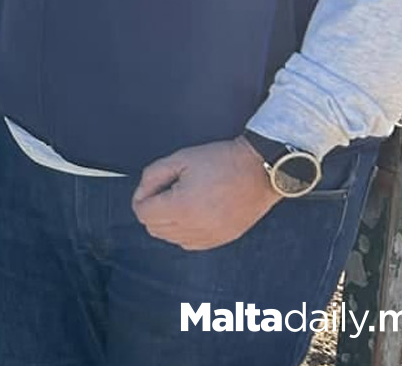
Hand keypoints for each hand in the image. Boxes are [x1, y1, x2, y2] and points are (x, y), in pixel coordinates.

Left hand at [131, 138, 280, 249]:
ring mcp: (210, 236)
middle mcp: (195, 227)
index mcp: (182, 206)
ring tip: (182, 200)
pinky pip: (189, 244)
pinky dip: (184, 232)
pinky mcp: (221, 240)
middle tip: (166, 191)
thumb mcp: (180, 158)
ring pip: (170, 239)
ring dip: (167, 222)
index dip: (141, 197)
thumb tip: (141, 193)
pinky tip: (193, 214)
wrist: (260, 171)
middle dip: (152, 210)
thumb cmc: (223, 162)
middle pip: (153, 228)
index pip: (143, 213)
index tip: (152, 187)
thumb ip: (152, 175)